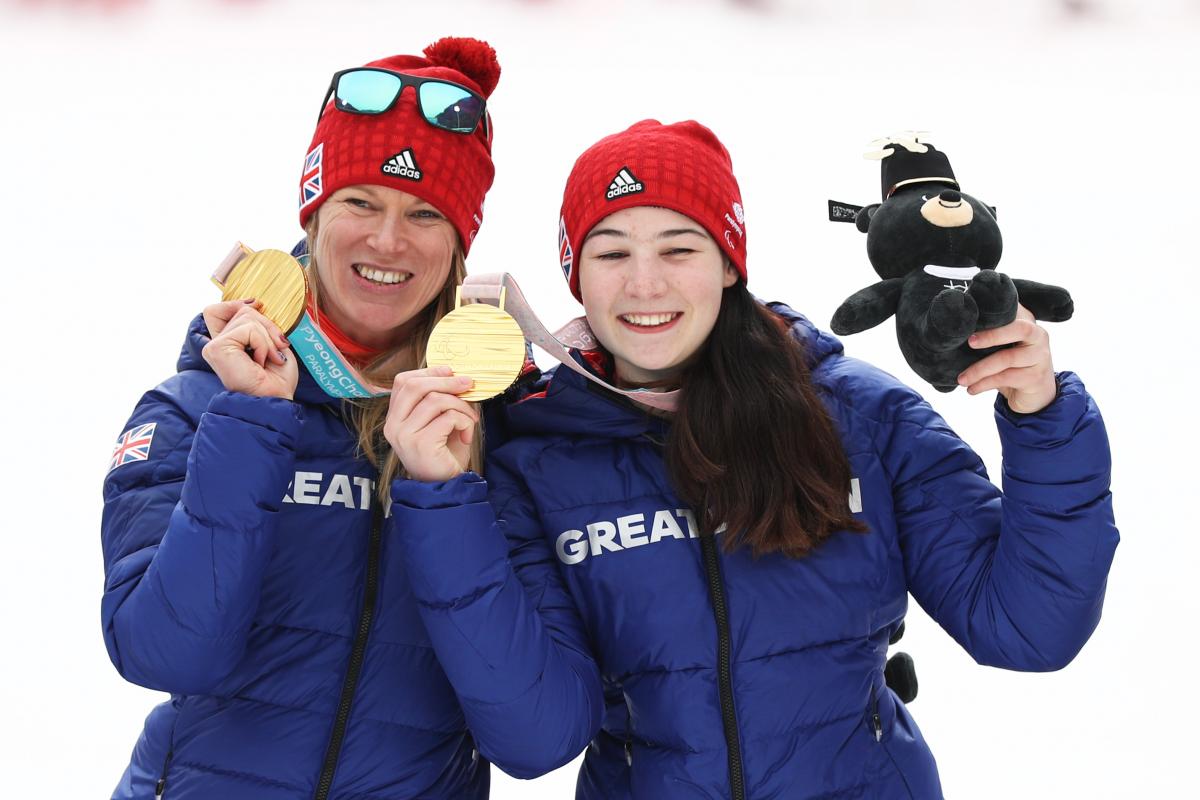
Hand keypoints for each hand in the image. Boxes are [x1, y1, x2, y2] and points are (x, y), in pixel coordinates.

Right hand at [201, 303, 297, 399]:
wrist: (276, 400)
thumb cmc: (277, 379)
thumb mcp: (272, 342)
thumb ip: (258, 322)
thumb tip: (253, 303)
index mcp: (226, 342)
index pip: (218, 310)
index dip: (237, 304)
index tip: (259, 306)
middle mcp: (216, 343)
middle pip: (242, 310)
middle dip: (268, 325)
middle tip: (277, 348)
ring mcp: (214, 346)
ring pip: (247, 317)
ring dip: (268, 338)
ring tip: (269, 359)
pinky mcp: (216, 348)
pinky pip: (248, 329)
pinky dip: (263, 344)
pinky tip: (261, 362)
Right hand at [383, 366, 477, 482]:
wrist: (445, 488)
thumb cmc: (444, 454)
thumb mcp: (439, 421)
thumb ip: (440, 400)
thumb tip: (457, 376)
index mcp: (394, 417)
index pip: (403, 381)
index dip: (428, 371)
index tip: (449, 371)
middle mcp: (393, 425)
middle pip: (416, 386)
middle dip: (446, 381)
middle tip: (468, 384)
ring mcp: (404, 435)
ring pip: (435, 400)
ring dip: (461, 406)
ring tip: (469, 420)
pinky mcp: (420, 443)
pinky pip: (448, 417)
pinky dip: (464, 422)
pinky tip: (466, 436)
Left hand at [958, 304, 1056, 413]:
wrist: (1037, 392)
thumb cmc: (1013, 364)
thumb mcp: (1003, 345)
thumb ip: (989, 333)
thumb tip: (958, 326)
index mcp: (1027, 322)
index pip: (1013, 311)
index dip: (995, 314)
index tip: (971, 320)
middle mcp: (1038, 336)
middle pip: (1019, 329)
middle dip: (992, 335)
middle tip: (969, 342)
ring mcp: (1040, 356)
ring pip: (1007, 359)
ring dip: (979, 370)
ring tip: (961, 379)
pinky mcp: (1035, 377)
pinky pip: (1006, 378)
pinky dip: (984, 384)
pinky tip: (971, 389)